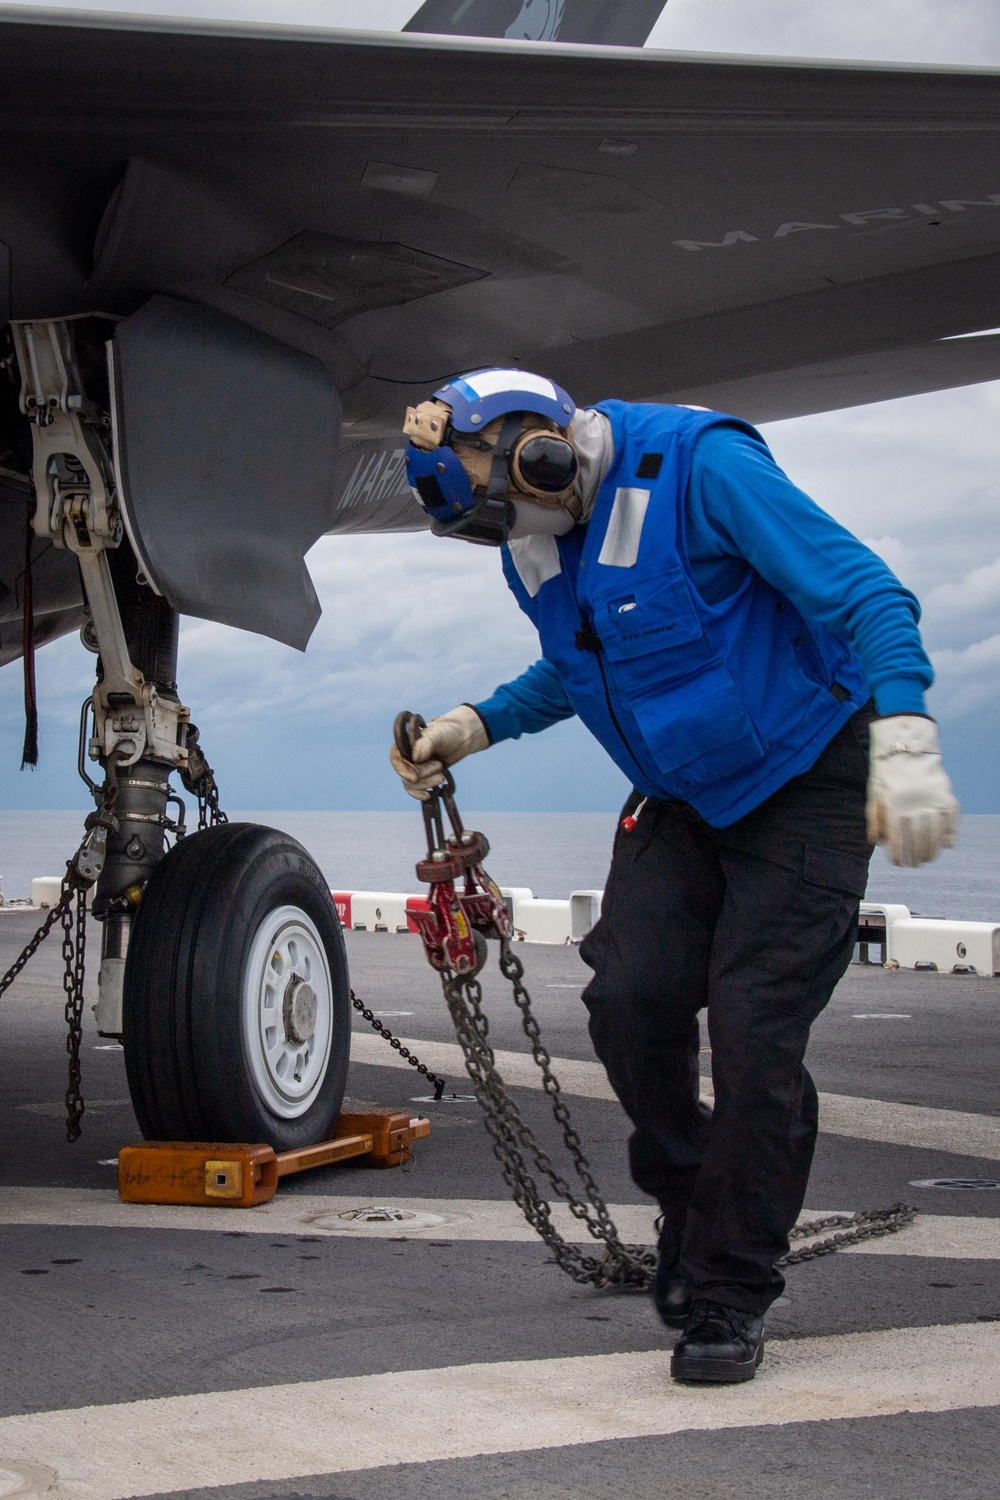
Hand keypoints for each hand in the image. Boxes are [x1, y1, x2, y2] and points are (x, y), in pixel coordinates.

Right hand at [389, 705, 489, 800]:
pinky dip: (420, 793)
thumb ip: (426, 744)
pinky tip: (429, 795)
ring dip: (426, 783)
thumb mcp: (438, 735)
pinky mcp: (423, 776)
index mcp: (406, 742)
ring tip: (442, 776)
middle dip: (422, 775)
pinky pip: (415, 789)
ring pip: (410, 783)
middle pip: (405, 774)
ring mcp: (414, 767)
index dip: (404, 770)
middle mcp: (407, 755)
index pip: (395, 759)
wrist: (462, 739)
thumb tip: (415, 757)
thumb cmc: (449, 732)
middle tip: (440, 765)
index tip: (416, 777)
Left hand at [866, 715, 958, 865]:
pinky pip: (951, 819)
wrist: (906, 748)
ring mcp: (932, 801)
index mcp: (893, 807)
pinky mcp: (945, 795)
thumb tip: (878, 843)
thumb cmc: (886, 775)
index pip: (897, 839)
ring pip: (935, 833)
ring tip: (928, 859)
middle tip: (914, 864)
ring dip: (932, 850)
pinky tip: (946, 845)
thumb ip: (874, 820)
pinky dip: (950, 833)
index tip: (898, 864)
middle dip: (915, 856)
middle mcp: (914, 806)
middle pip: (917, 840)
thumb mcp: (874, 795)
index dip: (897, 855)